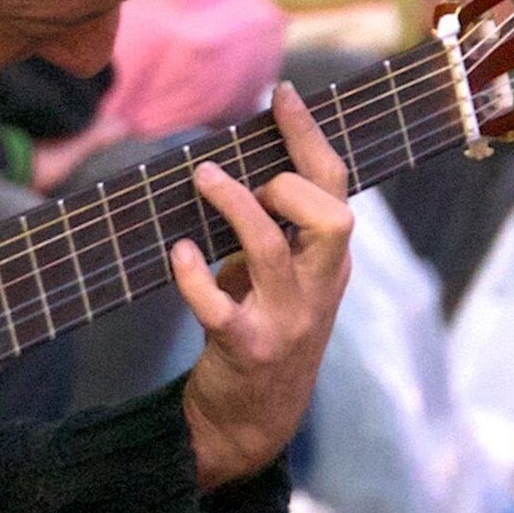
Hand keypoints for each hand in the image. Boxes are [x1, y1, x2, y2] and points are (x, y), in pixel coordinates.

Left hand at [169, 86, 357, 489]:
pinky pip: (220, 307)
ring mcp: (287, 321)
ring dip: (235, 207)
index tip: (282, 92)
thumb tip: (237, 160)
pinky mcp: (248, 349)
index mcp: (329, 262)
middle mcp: (318, 288)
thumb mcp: (284, 278)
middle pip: (333, 220)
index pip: (336, 188)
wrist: (253, 420)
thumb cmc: (263, 329)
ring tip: (202, 177)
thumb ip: (277, 228)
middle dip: (292, 181)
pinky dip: (194, 276)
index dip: (311, 136)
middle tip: (254, 174)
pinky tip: (177, 253)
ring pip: (271, 251)